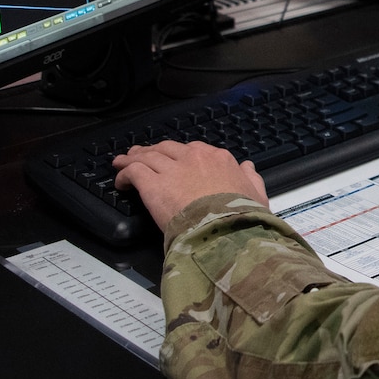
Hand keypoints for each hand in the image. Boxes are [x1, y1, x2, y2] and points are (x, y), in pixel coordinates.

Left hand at [113, 141, 267, 230]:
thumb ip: (251, 178)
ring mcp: (173, 169)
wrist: (226, 229)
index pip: (194, 150)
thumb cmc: (243, 216)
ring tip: (122, 163)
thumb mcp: (257, 194)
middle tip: (141, 155)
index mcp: (220, 159)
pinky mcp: (154, 184)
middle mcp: (194, 158)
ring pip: (146, 156)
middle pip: (166, 148)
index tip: (174, 160)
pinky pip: (134, 171)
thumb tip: (248, 168)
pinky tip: (121, 182)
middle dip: (152, 151)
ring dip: (133, 158)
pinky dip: (124, 174)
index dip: (180, 155)